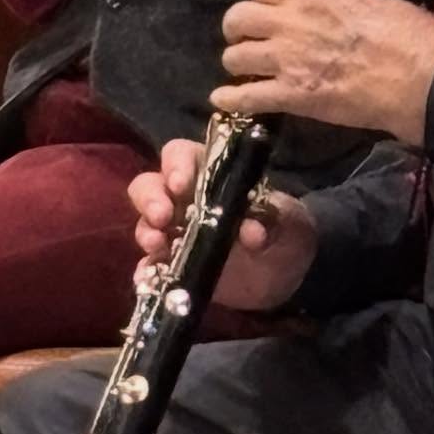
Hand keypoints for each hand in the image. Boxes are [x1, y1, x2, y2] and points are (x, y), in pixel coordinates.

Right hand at [129, 139, 317, 311]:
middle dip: (151, 199)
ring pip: (145, 223)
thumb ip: (269, 220)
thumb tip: (251, 232)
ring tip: (157, 245)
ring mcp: (175, 232)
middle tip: (163, 217)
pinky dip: (146, 271)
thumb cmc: (283, 229)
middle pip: (150, 186)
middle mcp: (184, 198)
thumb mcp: (284, 220)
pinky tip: (147, 277)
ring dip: (146, 232)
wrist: (288, 273)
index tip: (181, 185)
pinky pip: (150, 265)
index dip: (176, 165)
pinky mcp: (173, 265)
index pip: (180, 155)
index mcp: (210, 174)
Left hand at [216, 0, 433, 145]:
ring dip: (239, 62)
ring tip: (246, 69)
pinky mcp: (290, 96)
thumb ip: (335, 3)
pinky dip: (231, 99)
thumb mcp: (370, 1)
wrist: (417, 78)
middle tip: (249, 37)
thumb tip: (328, 10)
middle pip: (238, 18)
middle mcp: (290, 21)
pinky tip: (222, 99)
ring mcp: (286, 60)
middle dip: (239, 28)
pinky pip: (245, 97)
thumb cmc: (407, 34)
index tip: (273, 9)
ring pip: (235, 57)